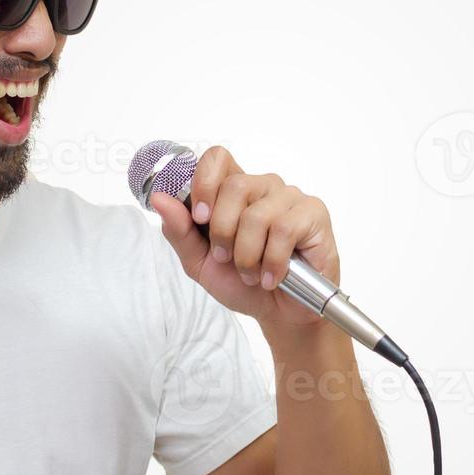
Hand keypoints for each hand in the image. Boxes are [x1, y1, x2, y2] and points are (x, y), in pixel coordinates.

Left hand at [150, 145, 339, 331]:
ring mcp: (290, 198)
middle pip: (234, 186)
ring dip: (248, 255)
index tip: (200, 218)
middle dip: (223, 232)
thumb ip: (180, 231)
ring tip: (252, 274)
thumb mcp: (200, 262)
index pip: (217, 159)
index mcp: (234, 191)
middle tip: (227, 259)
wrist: (279, 315)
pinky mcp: (313, 214)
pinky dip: (272, 261)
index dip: (205, 183)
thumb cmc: (243, 284)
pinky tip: (272, 276)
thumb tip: (159, 199)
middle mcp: (263, 187)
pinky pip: (285, 229)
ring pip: (257, 214)